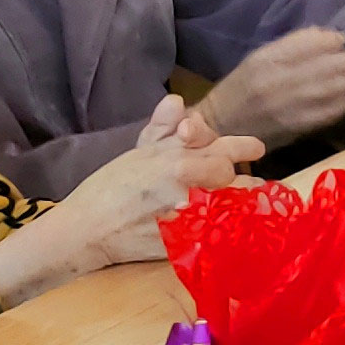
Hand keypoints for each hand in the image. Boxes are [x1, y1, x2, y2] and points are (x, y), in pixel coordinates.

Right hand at [0, 103, 259, 302]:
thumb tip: (178, 102)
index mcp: (174, 158)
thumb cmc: (111, 188)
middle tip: (253, 180)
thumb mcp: (137, 151)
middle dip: (242, 177)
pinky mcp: (186, 242)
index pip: (223, 150)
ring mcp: (187, 215)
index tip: (255, 149)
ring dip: (244, 202)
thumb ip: (161, 127)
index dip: (241, 148)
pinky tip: (236, 225)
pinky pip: (222, 233)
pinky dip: (231, 227)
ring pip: (234, 205)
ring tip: (251, 200)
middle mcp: (184, 184)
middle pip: (231, 177)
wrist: (89, 229)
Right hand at [195, 27, 344, 147]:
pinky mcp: (294, 127)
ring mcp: (286, 106)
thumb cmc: (240, 89)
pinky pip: (327, 112)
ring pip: (329, 89)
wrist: (220, 127)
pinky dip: (344, 103)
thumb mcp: (256, 60)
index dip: (330, 41)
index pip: (307, 44)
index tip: (340, 40)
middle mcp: (275, 82)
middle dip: (344, 61)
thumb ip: (288, 47)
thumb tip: (323, 35)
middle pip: (323, 67)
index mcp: (264, 61)